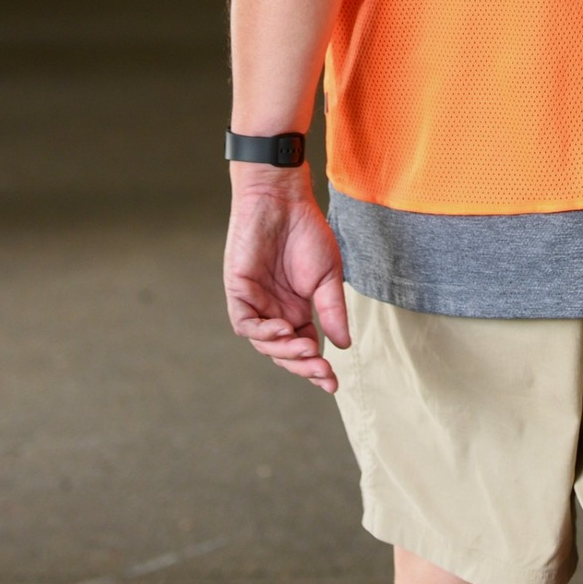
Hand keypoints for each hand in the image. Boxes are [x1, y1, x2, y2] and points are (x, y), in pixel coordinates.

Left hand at [224, 166, 349, 391]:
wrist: (283, 199)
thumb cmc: (307, 232)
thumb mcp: (329, 276)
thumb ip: (332, 311)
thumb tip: (343, 346)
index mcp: (297, 309)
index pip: (305, 348)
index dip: (316, 368)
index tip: (334, 383)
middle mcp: (275, 311)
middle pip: (284, 352)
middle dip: (302, 367)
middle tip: (322, 373)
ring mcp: (256, 303)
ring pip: (264, 343)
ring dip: (284, 352)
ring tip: (306, 351)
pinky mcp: (238, 291)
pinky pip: (245, 323)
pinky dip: (263, 332)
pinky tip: (283, 331)